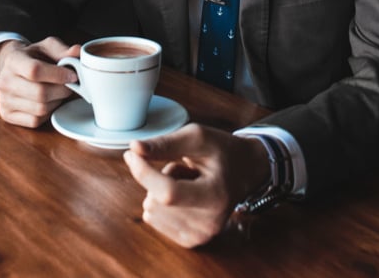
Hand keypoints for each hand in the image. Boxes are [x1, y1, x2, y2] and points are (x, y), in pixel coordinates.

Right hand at [0, 36, 79, 127]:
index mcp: (13, 60)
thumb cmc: (34, 57)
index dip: (58, 75)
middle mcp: (4, 81)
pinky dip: (47, 113)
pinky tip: (48, 102)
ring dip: (57, 102)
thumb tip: (77, 51)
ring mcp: (4, 100)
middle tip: (70, 85)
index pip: (35, 70)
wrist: (14, 68)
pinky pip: (35, 120)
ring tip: (58, 92)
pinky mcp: (7, 115)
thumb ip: (63, 50)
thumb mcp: (47, 48)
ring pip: (40, 109)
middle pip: (40, 93)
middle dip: (62, 90)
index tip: (73, 76)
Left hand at [123, 123, 268, 247]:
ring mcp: (200, 235)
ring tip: (188, 181)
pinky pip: (153, 219)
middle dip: (161, 178)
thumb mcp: (198, 137)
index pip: (168, 192)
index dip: (144, 173)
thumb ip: (165, 143)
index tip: (132, 154)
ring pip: (151, 210)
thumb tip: (134, 148)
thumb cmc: (222, 151)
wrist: (246, 170)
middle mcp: (209, 222)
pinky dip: (162, 204)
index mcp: (216, 196)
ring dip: (161, 190)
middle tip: (187, 170)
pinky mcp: (190, 240)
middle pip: (155, 201)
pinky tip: (186, 195)